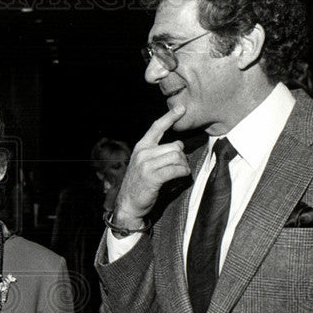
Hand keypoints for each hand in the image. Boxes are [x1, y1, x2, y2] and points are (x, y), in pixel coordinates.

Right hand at [114, 105, 189, 226]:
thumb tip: (178, 144)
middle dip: (182, 157)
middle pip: (174, 146)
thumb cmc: (140, 185)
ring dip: (183, 166)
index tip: (181, 108)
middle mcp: (143, 153)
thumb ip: (158, 152)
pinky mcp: (152, 177)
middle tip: (180, 167)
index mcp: (141, 147)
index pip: (157, 127)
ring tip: (180, 173)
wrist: (128, 205)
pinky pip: (176, 169)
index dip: (170, 116)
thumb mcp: (144, 164)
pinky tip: (181, 176)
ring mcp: (146, 165)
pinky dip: (183, 173)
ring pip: (177, 157)